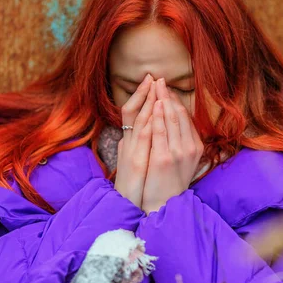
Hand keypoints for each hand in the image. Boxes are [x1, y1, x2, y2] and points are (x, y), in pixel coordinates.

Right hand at [114, 74, 156, 207]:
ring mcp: (131, 151)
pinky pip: (143, 136)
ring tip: (152, 84)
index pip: (133, 113)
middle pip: (134, 112)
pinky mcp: (135, 160)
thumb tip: (143, 132)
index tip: (150, 81)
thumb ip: (138, 146)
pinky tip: (154, 109)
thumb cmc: (136, 187)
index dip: (141, 96)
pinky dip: (149, 121)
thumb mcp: (135, 162)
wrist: (130, 207)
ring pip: (138, 120)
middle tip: (152, 76)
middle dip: (144, 93)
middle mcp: (128, 144)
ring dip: (145, 101)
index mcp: (130, 143)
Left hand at [141, 78, 203, 213]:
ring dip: (164, 100)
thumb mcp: (182, 162)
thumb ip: (181, 143)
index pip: (186, 118)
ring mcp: (178, 152)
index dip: (175, 101)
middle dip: (169, 95)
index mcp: (195, 147)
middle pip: (180, 115)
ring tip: (156, 86)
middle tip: (160, 80)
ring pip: (172, 120)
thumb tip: (174, 125)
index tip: (166, 89)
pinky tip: (153, 104)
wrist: (163, 205)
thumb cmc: (169, 183)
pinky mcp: (164, 158)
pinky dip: (157, 116)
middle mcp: (190, 148)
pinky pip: (161, 132)